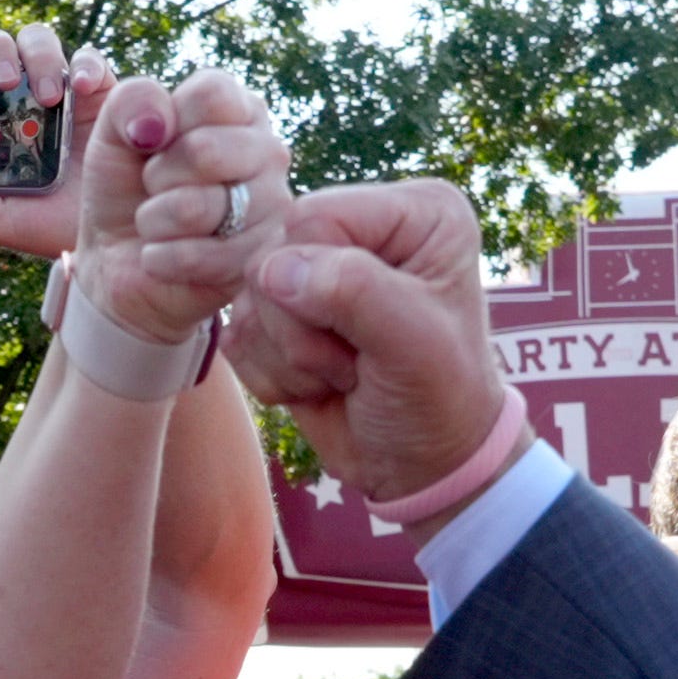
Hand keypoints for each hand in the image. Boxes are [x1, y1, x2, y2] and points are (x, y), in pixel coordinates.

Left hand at [0, 0, 112, 265]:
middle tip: (6, 83)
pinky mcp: (99, 90)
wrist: (111, 238)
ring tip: (51, 98)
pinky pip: (89, 59)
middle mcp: (16, 95)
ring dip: (41, 58)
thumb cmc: (46, 228)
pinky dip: (86, 64)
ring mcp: (57, 87)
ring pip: (39, 41)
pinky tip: (84, 88)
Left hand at [69, 63, 293, 353]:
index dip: (166, 122)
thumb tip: (158, 125)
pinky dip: (161, 258)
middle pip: (205, 150)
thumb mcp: (113, 129)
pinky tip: (160, 255)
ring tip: (157, 223)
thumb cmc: (125, 184)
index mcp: (239, 108)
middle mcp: (268, 152)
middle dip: (157, 175)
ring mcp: (272, 208)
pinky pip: (200, 256)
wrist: (116, 255)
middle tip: (154, 187)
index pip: (212, 95)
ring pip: (198, 207)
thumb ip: (133, 100)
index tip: (154, 142)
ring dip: (155, 219)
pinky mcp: (259, 260)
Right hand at [237, 182, 511, 507]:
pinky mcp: (281, 313)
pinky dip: (272, 374)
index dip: (320, 283)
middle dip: (304, 329)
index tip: (370, 338)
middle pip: (271, 256)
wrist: (424, 466)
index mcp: (414, 212)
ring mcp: (317, 270)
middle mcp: (362, 229)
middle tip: (358, 362)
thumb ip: (355, 291)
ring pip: (247, 298)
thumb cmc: (440, 401)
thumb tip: (274, 269)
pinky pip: (237, 333)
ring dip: (291, 358)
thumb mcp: (416, 344)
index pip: (314, 218)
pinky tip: (320, 385)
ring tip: (346, 375)